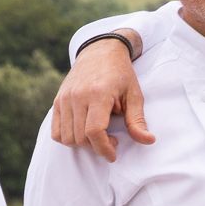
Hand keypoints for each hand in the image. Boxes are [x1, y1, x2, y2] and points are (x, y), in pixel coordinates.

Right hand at [49, 37, 150, 160]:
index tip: (113, 154)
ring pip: (66, 137)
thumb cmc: (121, 74)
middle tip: (112, 140)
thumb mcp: (135, 94)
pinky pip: (56, 132)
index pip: (94, 131)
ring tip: (99, 135)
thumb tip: (148, 140)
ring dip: (83, 144)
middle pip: (80, 137)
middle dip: (97, 146)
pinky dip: (68, 138)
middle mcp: (77, 96)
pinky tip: (84, 132)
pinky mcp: (57, 101)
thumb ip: (137, 120)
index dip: (104, 148)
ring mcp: (64, 99)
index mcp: (98, 94)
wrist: (100, 52)